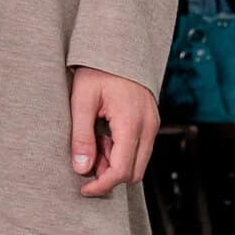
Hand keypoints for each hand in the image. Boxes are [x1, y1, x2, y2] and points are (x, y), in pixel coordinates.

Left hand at [69, 66, 158, 195]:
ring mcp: (153, 124)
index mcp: (132, 122)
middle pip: (134, 172)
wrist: (118, 46)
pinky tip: (105, 136)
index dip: (102, 185)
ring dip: (115, 163)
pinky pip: (140, 149)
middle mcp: (149, 126)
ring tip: (95, 141)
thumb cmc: (98, 69)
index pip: (122, 170)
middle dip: (109, 174)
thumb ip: (81, 137)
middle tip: (87, 159)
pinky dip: (122, 152)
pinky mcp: (151, 122)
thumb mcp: (82, 101)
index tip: (84, 188)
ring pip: (138, 163)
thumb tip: (82, 169)